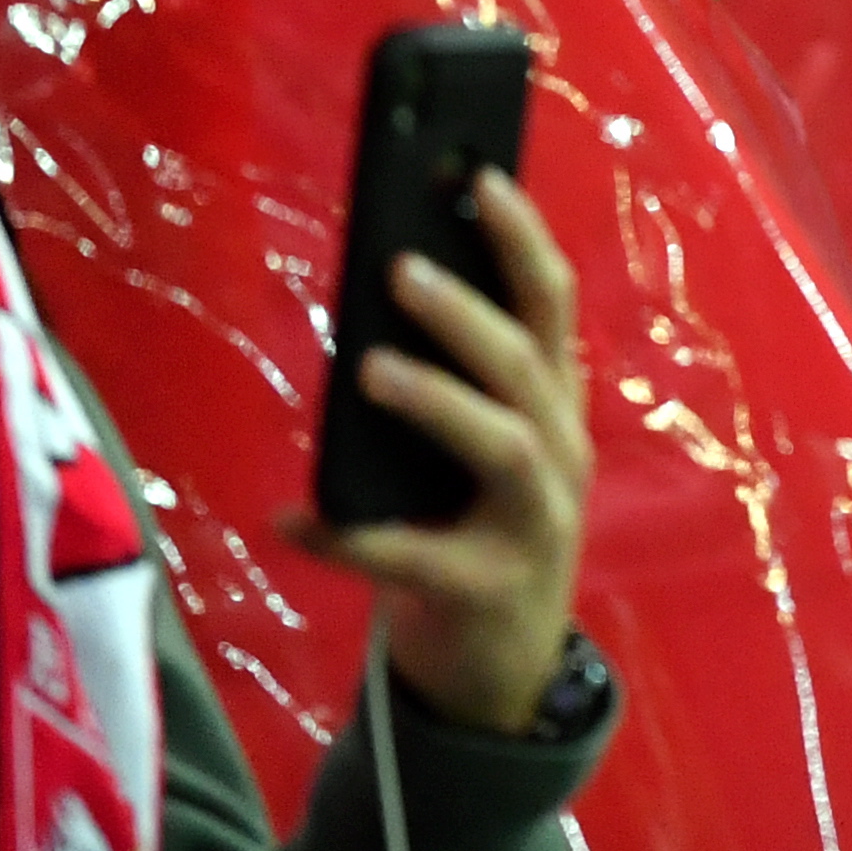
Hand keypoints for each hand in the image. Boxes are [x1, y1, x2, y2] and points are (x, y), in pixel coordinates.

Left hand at [282, 165, 590, 733]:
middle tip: (400, 269)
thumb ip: (455, 387)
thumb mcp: (481, 452)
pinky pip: (415, 557)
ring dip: (440, 399)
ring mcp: (535, 525)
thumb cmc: (475, 535)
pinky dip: (351, 535)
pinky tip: (291, 517)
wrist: (500, 673)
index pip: (552, 305)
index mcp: (555, 407)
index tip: (481, 177)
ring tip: (371, 368)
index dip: (522, 239)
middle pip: (528, 365)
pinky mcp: (487, 590)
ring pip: (505, 445)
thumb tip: (374, 300)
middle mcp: (560, 454)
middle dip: (467, 313)